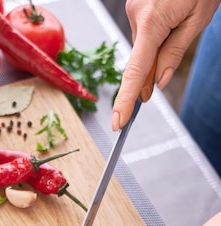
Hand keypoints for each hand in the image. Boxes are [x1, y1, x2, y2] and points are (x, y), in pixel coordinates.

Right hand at [112, 0, 220, 129]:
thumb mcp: (198, 19)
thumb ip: (174, 53)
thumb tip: (160, 81)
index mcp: (151, 22)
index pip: (136, 72)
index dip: (126, 100)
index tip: (118, 122)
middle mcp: (136, 14)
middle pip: (141, 59)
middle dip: (152, 73)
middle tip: (154, 90)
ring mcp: (133, 7)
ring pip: (143, 45)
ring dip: (156, 49)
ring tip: (180, 22)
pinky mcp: (136, 3)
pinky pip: (143, 30)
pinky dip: (154, 36)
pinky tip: (170, 20)